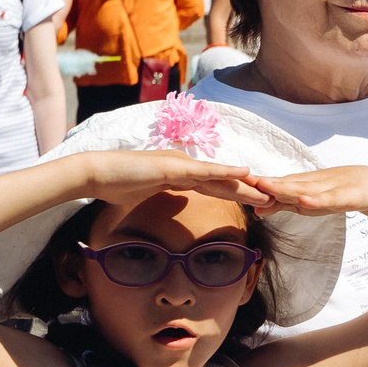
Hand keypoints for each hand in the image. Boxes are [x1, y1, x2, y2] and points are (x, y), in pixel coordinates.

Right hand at [72, 149, 269, 208]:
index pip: (214, 186)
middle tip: (272, 198)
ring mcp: (180, 164)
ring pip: (220, 176)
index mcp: (180, 174)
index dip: (235, 194)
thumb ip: (169, 194)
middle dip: (247, 190)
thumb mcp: (149, 193)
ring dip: (245, 184)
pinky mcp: (174, 167)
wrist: (95, 174)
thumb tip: (183, 200)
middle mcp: (184, 166)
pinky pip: (205, 171)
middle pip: (223, 181)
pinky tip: (244, 173)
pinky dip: (226, 172)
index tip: (254, 202)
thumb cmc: (116, 184)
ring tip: (267, 190)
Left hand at [247, 164, 367, 218]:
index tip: (230, 182)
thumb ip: (284, 204)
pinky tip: (305, 201)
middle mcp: (309, 187)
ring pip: (301, 190)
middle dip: (261, 185)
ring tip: (266, 186)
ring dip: (282, 188)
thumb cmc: (338, 191)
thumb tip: (257, 210)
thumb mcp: (308, 201)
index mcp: (299, 189)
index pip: (272, 187)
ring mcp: (325, 191)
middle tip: (241, 181)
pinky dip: (315, 201)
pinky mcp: (343, 197)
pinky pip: (327, 200)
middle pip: (282, 186)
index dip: (253, 185)